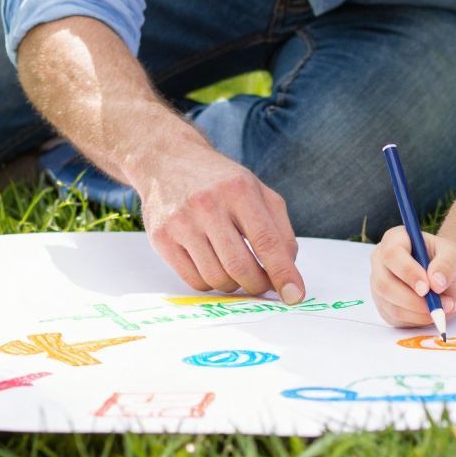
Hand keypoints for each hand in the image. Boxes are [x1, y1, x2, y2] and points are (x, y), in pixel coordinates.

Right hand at [137, 142, 303, 301]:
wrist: (168, 161)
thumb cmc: (219, 180)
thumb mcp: (257, 190)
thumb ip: (279, 228)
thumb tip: (287, 270)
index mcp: (238, 189)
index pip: (266, 241)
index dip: (283, 273)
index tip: (294, 295)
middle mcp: (207, 204)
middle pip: (241, 266)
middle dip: (258, 284)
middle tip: (263, 284)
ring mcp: (181, 222)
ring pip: (217, 278)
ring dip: (234, 285)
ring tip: (237, 270)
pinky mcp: (161, 238)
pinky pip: (194, 280)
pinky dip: (211, 283)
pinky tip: (214, 266)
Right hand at [371, 226, 455, 328]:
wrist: (451, 281)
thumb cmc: (450, 263)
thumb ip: (447, 265)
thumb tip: (435, 281)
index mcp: (395, 239)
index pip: (391, 254)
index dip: (407, 272)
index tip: (427, 287)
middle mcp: (381, 262)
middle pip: (384, 284)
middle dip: (414, 300)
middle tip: (441, 305)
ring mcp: (380, 286)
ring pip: (392, 306)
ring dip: (421, 313)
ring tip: (447, 307)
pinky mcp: (385, 307)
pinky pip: (397, 319)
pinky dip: (419, 321)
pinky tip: (434, 312)